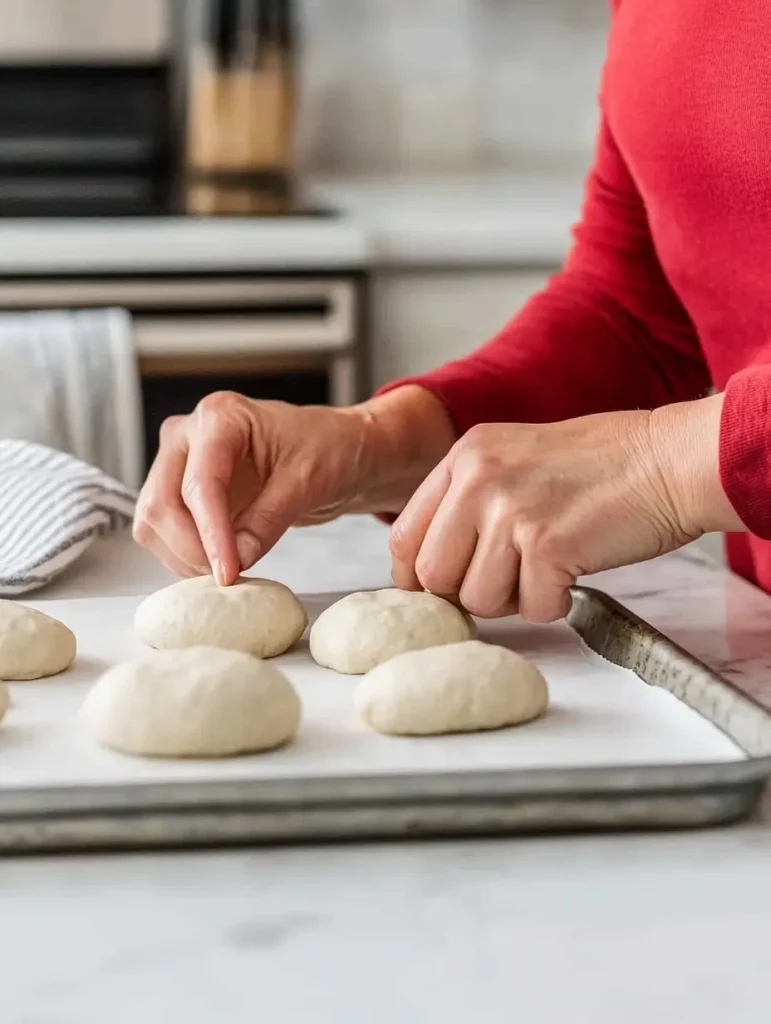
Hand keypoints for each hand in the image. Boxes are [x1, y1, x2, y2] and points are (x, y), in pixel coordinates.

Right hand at [133, 386, 455, 584]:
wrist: (335, 449)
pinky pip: (163, 532)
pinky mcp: (179, 492)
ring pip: (154, 522)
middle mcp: (187, 436)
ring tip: (230, 572)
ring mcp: (178, 463)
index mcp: (220, 418)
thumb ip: (269, 519)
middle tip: (230, 577)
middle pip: (162, 503)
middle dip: (192, 549)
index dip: (210, 535)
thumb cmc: (327, 449)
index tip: (227, 573)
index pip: (201, 485)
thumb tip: (235, 559)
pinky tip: (219, 564)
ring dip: (184, 557)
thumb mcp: (308, 481)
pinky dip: (185, 556)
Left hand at [389, 393, 741, 621]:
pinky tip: (576, 568)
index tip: (444, 587)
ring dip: (514, 599)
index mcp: (464, 457)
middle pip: (432, 577)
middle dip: (468, 592)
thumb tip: (435, 566)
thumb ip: (469, 501)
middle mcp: (478, 479)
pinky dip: (556, 600)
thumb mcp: (515, 459)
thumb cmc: (604, 464)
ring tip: (548, 566)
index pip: (404, 535)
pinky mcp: (547, 544)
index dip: (419, 576)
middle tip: (509, 579)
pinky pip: (532, 607)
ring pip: (478, 600)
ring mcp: (510, 511)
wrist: (669, 458)